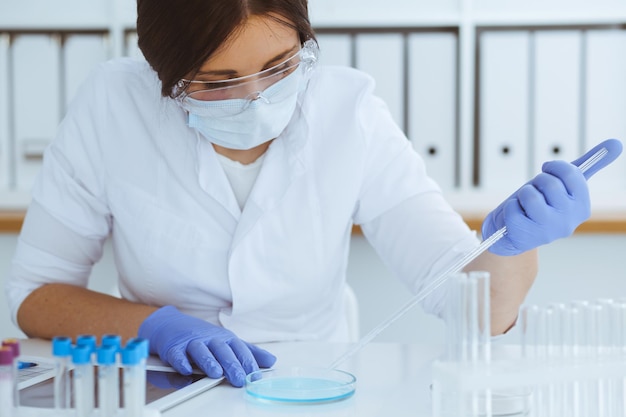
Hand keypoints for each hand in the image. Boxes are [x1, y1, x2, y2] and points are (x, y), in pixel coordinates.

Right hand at [138, 306, 276, 386]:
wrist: (170, 324)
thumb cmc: (202, 337)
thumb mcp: (227, 343)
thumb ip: (248, 353)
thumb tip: (271, 361)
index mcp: (225, 339)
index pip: (239, 349)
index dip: (248, 361)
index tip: (255, 376)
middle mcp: (210, 338)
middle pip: (222, 350)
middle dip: (231, 364)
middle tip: (239, 379)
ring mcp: (191, 342)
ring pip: (201, 350)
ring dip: (209, 361)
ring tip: (216, 373)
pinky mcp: (173, 347)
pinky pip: (177, 355)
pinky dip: (181, 362)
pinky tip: (187, 370)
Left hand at [482, 160, 589, 255]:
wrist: (514, 232)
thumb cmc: (541, 203)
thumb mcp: (563, 184)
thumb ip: (590, 165)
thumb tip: (617, 143)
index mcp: (582, 208)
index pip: (572, 174)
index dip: (555, 167)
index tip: (547, 169)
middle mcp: (568, 221)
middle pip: (549, 183)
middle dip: (537, 182)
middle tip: (536, 191)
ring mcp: (547, 231)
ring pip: (529, 194)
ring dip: (523, 194)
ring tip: (525, 204)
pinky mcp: (525, 236)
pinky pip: (512, 208)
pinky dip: (510, 207)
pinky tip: (517, 216)